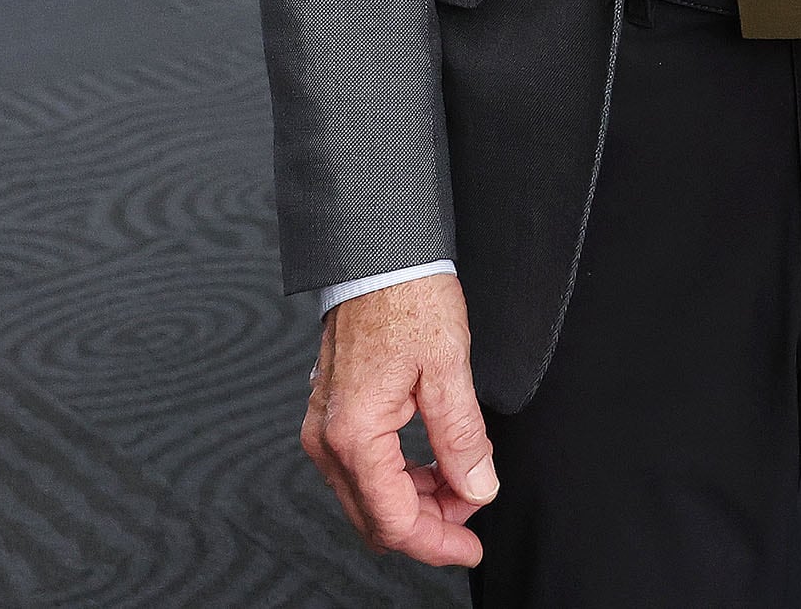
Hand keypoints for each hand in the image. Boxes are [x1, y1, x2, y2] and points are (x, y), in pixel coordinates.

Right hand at [303, 274, 499, 564]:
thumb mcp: (449, 367)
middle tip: (474, 510)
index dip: (436, 542)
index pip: (393, 519)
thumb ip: (462, 437)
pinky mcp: (331, 413)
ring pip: (368, 497)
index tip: (471, 545)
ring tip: (462, 482)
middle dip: (429, 524)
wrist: (378, 255)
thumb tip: (476, 487)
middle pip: (375, 517)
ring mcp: (324, 426)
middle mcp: (327, 438)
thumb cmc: (407, 296)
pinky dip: (399, 477)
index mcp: (353, 432)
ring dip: (415, 501)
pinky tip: (433, 463)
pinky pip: (362, 469)